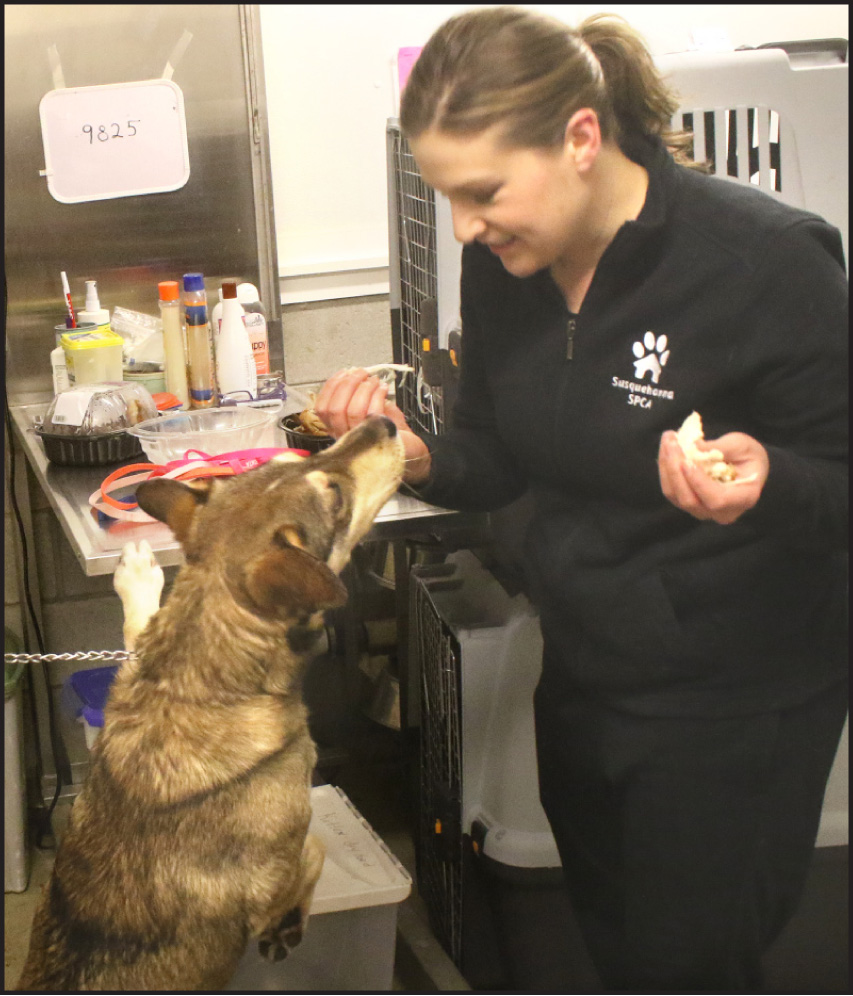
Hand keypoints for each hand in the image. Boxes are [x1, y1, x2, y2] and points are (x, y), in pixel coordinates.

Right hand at [314, 368, 431, 483]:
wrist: (409, 450)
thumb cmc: (386, 429)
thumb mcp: (367, 409)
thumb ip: (355, 395)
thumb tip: (354, 374)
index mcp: (336, 430)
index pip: (322, 408)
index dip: (331, 387)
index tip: (345, 372)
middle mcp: (343, 438)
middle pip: (335, 408)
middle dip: (348, 384)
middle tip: (363, 373)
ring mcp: (359, 442)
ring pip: (353, 410)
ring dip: (364, 388)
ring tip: (376, 381)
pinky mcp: (377, 439)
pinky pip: (372, 413)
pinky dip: (378, 395)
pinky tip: (384, 389)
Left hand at [658, 430, 768, 524]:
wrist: (748, 468)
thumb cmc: (750, 456)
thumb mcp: (743, 445)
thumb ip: (721, 447)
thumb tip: (692, 446)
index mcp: (743, 499)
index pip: (716, 499)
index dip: (698, 482)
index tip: (686, 461)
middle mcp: (722, 512)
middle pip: (690, 500)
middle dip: (675, 470)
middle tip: (671, 442)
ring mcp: (702, 511)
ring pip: (676, 496)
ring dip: (667, 467)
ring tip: (668, 440)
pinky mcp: (688, 504)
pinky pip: (671, 491)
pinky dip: (665, 469)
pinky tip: (667, 449)